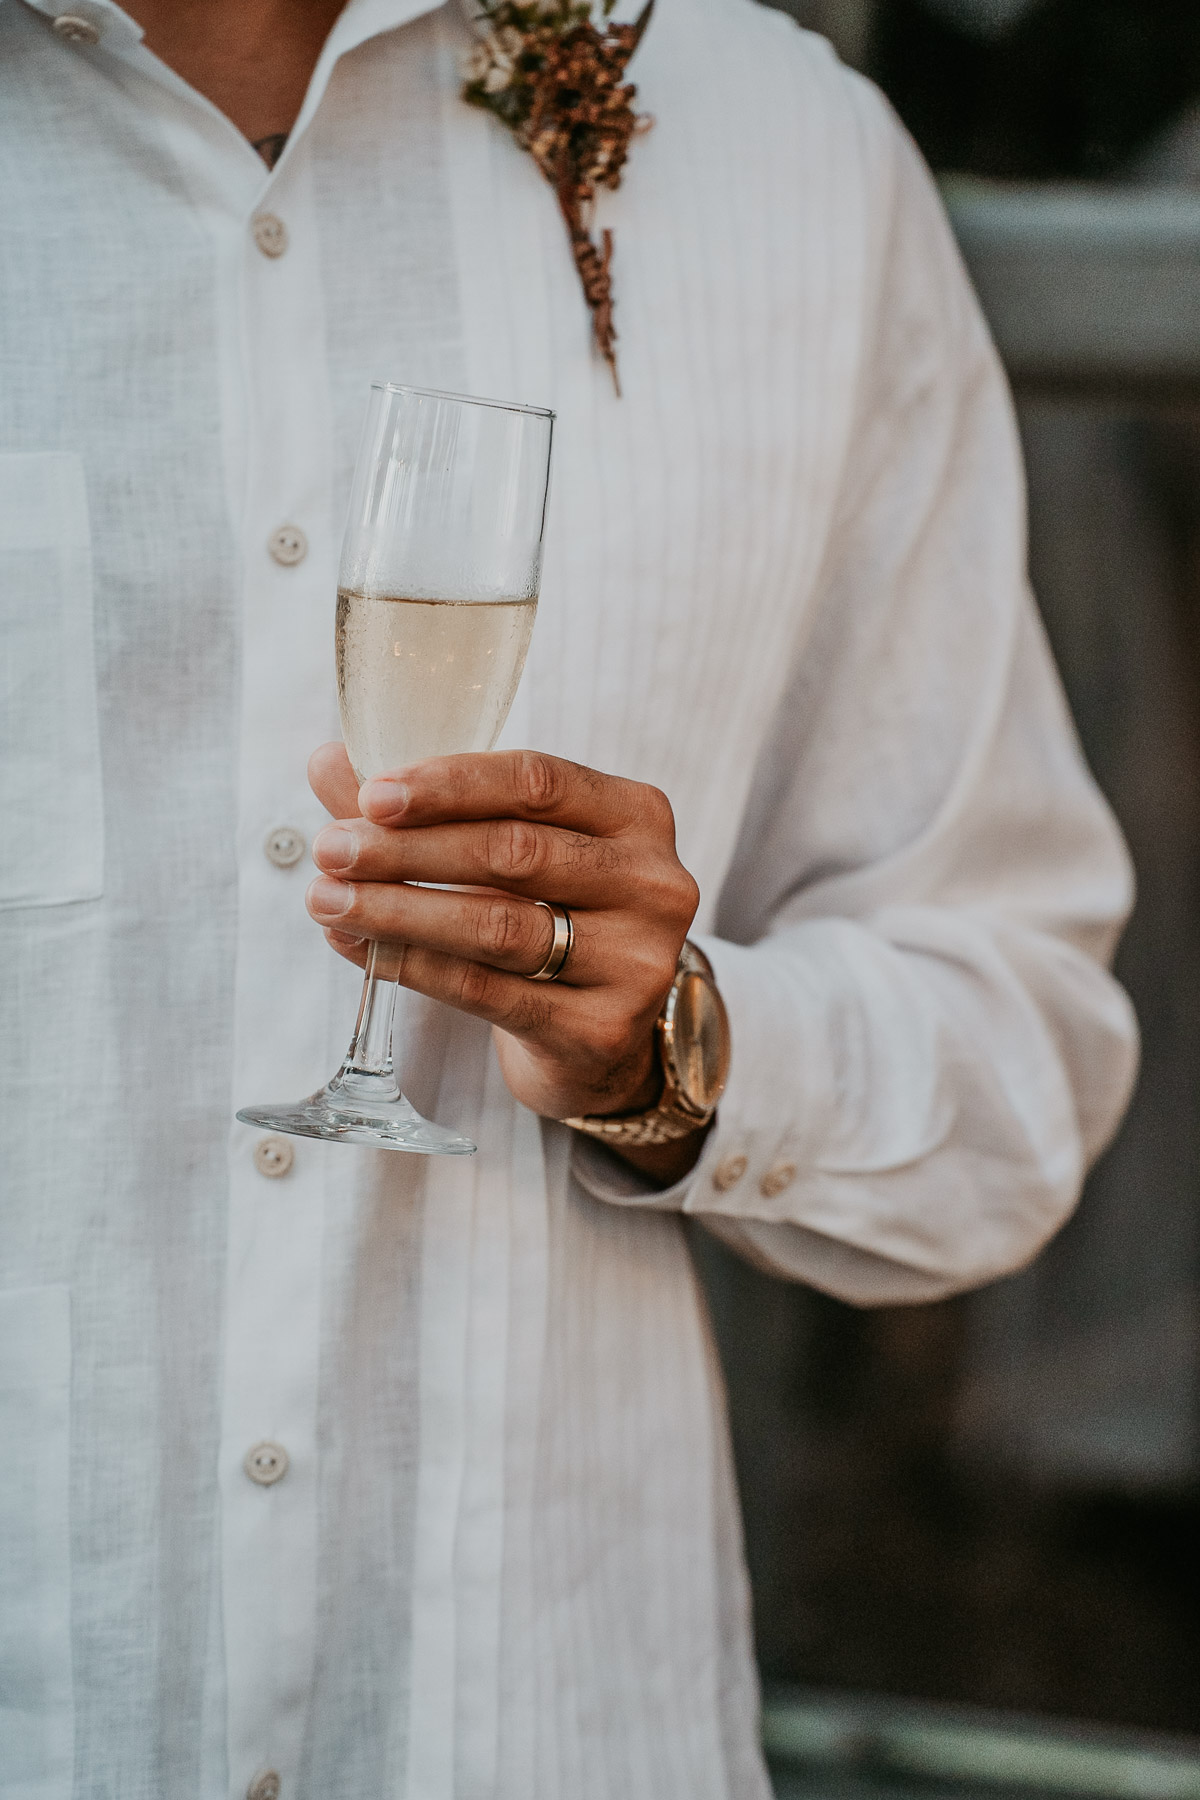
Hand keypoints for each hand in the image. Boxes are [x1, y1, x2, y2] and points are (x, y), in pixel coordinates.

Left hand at [305, 745, 700, 1132]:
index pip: (538, 781)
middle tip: (331, 850)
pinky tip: (361, 947)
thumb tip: (327, 761)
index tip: (371, 796)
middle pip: (515, 852)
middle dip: (409, 849)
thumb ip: (425, 807)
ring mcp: (636, 959)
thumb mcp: (507, 851)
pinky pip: (488, 991)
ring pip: (498, 926)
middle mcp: (653, 882)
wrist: (596, 1035)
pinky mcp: (602, 1028)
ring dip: (400, 909)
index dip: (450, 784)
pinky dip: (414, 965)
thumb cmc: (549, 917)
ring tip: (328, 900)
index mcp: (635, 814)